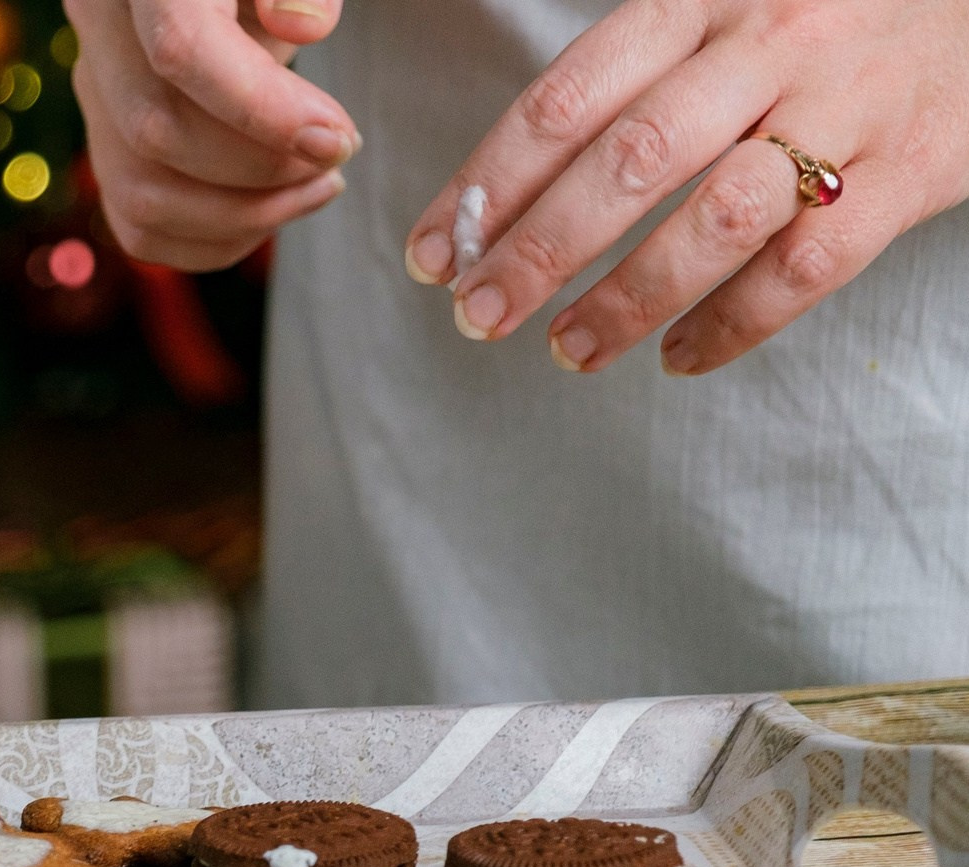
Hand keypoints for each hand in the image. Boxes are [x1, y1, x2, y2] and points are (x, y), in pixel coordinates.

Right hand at [68, 0, 359, 269]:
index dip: (261, 110)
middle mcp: (101, 29)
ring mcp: (95, 91)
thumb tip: (305, 28)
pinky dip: (211, 240)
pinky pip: (138, 225)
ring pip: (139, 195)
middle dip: (259, 170)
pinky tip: (269, 214)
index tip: (334, 139)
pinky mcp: (106, 141)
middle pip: (155, 133)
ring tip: (314, 189)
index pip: (181, 49)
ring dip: (240, 216)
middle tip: (334, 160)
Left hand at [405, 0, 968, 373]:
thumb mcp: (718, 11)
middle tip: (477, 315)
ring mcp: (845, 106)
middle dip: (540, 250)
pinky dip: (734, 324)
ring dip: (628, 296)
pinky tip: (677, 356)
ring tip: (567, 348)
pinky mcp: (912, 168)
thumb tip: (491, 197)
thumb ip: (624, 80)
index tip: (431, 253)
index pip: (566, 100)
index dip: (486, 186)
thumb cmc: (819, 19)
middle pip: (632, 160)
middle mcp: (770, 44)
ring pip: (718, 216)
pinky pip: (808, 264)